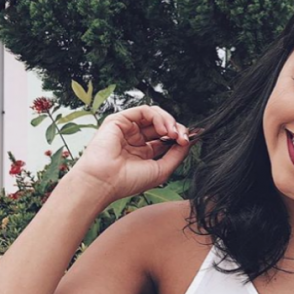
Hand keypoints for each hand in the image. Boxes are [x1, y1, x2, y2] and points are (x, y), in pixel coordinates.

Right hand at [67, 105, 195, 202]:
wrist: (103, 182)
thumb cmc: (127, 181)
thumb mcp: (161, 170)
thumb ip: (177, 155)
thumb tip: (190, 141)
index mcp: (143, 151)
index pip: (166, 138)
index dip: (180, 137)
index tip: (189, 141)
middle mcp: (135, 139)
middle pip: (162, 125)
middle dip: (177, 128)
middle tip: (183, 138)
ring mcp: (127, 129)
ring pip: (155, 115)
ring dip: (169, 121)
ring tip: (173, 133)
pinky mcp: (119, 120)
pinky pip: (144, 110)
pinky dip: (158, 117)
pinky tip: (163, 129)